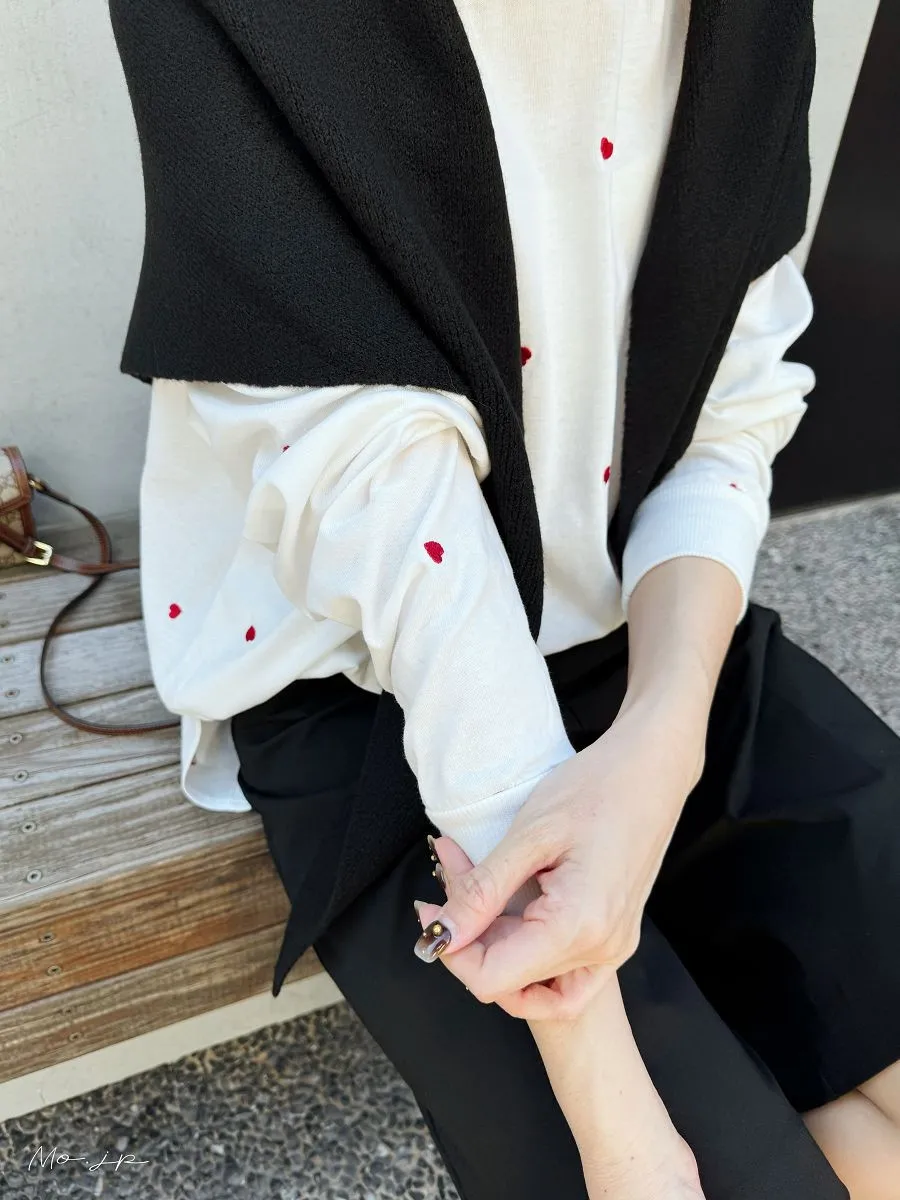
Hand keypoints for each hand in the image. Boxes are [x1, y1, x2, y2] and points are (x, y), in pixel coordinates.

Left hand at [413, 697, 704, 1019]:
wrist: (652, 770)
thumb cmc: (596, 789)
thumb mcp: (528, 836)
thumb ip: (482, 892)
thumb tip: (442, 934)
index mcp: (577, 928)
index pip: (492, 979)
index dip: (452, 951)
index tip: (432, 910)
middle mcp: (600, 950)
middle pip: (509, 979)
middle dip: (469, 935)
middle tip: (450, 875)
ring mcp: (612, 947)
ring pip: (532, 977)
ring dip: (493, 940)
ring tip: (475, 887)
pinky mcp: (614, 936)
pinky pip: (563, 973)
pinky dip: (526, 953)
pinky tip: (508, 914)